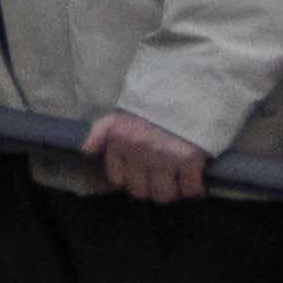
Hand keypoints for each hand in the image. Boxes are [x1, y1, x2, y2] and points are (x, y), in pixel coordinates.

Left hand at [86, 108, 212, 203]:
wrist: (183, 88)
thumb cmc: (151, 103)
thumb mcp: (120, 114)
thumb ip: (100, 132)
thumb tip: (87, 151)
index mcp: (119, 141)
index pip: (118, 178)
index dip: (130, 181)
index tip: (141, 177)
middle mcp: (138, 152)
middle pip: (141, 191)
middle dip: (151, 189)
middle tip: (161, 182)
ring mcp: (163, 157)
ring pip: (164, 194)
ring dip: (172, 192)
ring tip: (177, 184)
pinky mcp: (188, 159)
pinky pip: (190, 189)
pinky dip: (194, 191)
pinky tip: (195, 185)